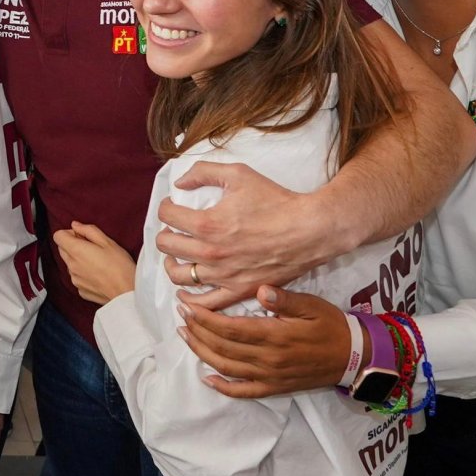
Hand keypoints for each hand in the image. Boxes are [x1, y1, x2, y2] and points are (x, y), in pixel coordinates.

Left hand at [51, 222, 135, 305]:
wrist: (127, 292)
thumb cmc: (120, 266)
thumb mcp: (107, 241)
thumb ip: (88, 230)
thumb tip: (75, 226)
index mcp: (76, 251)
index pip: (58, 236)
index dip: (69, 233)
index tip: (82, 236)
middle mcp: (71, 266)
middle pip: (62, 249)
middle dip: (73, 245)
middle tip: (93, 248)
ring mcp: (74, 279)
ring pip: (70, 264)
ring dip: (79, 260)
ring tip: (98, 262)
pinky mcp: (80, 290)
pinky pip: (77, 277)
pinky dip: (84, 273)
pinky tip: (99, 274)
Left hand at [150, 161, 329, 312]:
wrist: (310, 229)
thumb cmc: (276, 201)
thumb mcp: (239, 174)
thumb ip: (204, 171)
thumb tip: (180, 181)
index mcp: (207, 224)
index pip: (167, 216)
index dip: (166, 207)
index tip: (172, 206)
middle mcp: (210, 252)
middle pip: (167, 246)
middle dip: (165, 233)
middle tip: (174, 229)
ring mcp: (223, 275)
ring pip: (179, 276)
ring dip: (171, 263)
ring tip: (177, 256)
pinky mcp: (238, 291)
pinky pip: (205, 304)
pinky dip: (190, 299)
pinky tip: (186, 290)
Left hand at [178, 286, 354, 398]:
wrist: (353, 358)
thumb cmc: (331, 326)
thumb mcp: (312, 305)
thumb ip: (285, 299)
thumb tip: (260, 289)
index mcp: (275, 336)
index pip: (230, 328)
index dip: (205, 318)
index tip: (188, 305)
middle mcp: (268, 359)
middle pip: (222, 347)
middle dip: (197, 331)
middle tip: (181, 315)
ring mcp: (269, 377)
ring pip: (226, 367)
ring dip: (201, 352)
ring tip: (185, 336)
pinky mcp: (273, 388)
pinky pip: (242, 391)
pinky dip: (222, 387)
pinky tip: (206, 377)